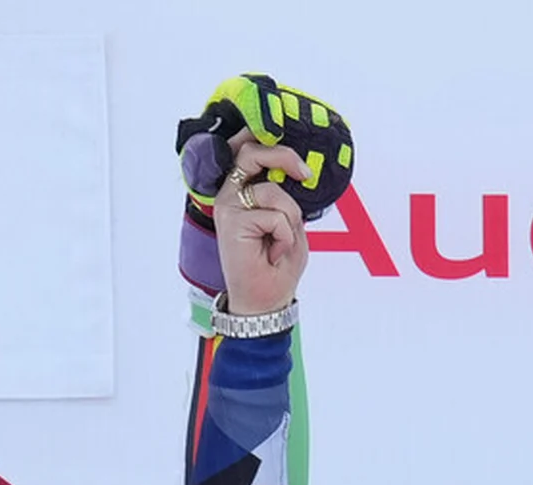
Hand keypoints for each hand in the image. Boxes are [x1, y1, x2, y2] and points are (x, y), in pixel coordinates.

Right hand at [216, 134, 310, 316]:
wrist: (265, 301)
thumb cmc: (277, 265)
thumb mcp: (290, 223)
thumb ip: (287, 196)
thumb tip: (296, 169)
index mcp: (242, 192)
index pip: (247, 150)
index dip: (265, 136)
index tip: (290, 143)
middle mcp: (230, 194)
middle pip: (251, 152)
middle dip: (283, 156)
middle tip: (304, 173)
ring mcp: (228, 206)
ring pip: (274, 192)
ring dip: (290, 220)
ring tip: (280, 244)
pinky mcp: (232, 221)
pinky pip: (274, 215)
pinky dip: (285, 237)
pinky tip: (273, 253)